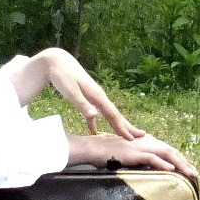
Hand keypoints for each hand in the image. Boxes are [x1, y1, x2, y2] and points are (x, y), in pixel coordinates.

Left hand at [11, 49, 144, 138]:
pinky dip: (97, 122)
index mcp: (97, 96)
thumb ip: (82, 104)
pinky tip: (95, 131)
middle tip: (141, 136)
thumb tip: (95, 116)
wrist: (57, 61)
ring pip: (109, 114)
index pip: (112, 115)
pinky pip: (97, 112)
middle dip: (127, 126)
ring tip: (127, 134)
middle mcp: (99, 96)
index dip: (121, 128)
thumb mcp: (70, 91)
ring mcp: (94, 96)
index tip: (131, 139)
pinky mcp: (87, 96)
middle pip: (116, 114)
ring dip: (118, 124)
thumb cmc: (62, 76)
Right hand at [67, 133, 198, 180]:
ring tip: (190, 173)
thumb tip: (150, 165)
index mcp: (147, 141)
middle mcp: (147, 141)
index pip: (168, 150)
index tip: (189, 169)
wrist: (95, 149)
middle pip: (171, 151)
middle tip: (195, 174)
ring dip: (180, 164)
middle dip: (185, 162)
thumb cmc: (110, 154)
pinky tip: (172, 170)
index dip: (181, 159)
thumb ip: (140, 158)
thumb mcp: (129, 156)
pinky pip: (152, 158)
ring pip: (166, 154)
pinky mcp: (134, 153)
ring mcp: (141, 146)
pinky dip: (163, 164)